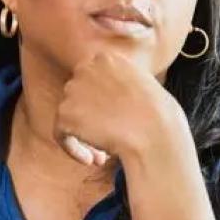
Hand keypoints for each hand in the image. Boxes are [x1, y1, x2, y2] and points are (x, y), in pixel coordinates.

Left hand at [54, 52, 195, 173]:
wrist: (155, 133)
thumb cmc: (158, 116)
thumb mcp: (141, 87)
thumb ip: (117, 86)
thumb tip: (101, 103)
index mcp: (106, 58)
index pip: (90, 80)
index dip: (98, 104)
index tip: (113, 121)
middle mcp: (86, 68)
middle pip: (77, 97)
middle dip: (90, 119)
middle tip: (106, 140)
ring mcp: (73, 89)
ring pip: (69, 116)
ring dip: (84, 136)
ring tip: (103, 155)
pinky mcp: (65, 113)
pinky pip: (61, 135)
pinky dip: (74, 150)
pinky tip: (93, 161)